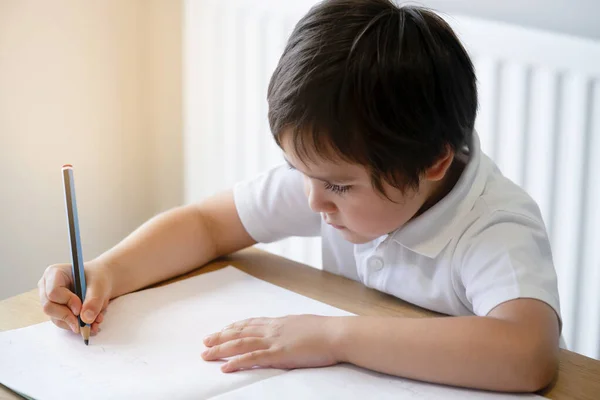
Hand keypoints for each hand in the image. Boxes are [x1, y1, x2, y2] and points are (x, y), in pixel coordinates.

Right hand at [38, 261, 112, 334]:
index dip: (67, 301)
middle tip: (85, 322)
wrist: (102, 281)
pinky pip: (62, 323)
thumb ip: (93, 300)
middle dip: (68, 316)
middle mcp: (47, 287)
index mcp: (54, 273)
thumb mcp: (99, 285)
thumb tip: (86, 318)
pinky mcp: (56, 311)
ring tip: (93, 322)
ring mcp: (50, 300)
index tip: (80, 308)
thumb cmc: (97, 277)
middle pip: (49, 307)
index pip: (53, 292)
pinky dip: (76, 325)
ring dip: (74, 323)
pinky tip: (90, 324)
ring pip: (55, 318)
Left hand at [202, 315, 341, 372]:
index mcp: (280, 322)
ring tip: (206, 354)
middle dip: (221, 337)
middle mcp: (273, 329)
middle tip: (205, 341)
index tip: (222, 329)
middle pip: (240, 332)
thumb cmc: (326, 331)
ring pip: (240, 344)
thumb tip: (290, 330)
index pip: (251, 323)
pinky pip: (252, 358)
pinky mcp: (278, 354)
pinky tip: (225, 367)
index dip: (234, 327)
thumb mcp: (305, 325)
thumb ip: (292, 328)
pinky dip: (237, 362)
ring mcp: (274, 341)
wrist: (336, 334)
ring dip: (221, 349)